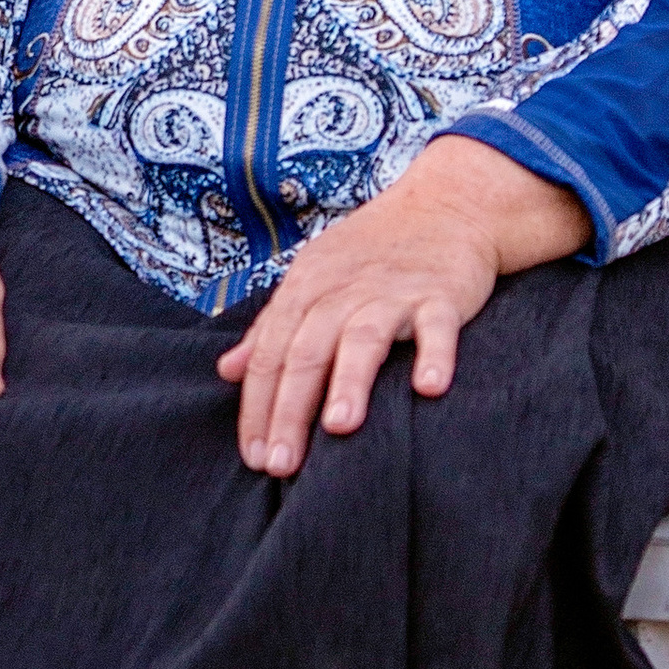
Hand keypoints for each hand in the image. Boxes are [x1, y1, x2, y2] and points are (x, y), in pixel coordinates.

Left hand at [216, 139, 585, 476]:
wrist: (444, 205)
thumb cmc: (371, 253)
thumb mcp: (312, 279)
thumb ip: (271, 327)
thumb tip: (224, 371)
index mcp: (304, 290)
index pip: (269, 355)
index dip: (258, 406)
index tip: (253, 456)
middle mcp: (341, 291)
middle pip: (306, 353)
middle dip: (289, 409)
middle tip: (279, 463)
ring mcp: (391, 292)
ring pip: (362, 338)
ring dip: (350, 381)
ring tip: (339, 426)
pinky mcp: (440, 294)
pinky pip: (436, 326)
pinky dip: (434, 354)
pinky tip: (429, 388)